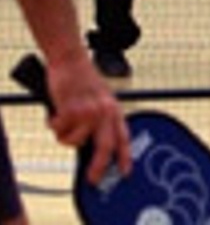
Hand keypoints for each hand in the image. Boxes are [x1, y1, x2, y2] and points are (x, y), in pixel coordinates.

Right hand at [46, 53, 130, 183]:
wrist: (71, 60)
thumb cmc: (83, 80)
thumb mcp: (100, 100)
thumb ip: (100, 120)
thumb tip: (91, 146)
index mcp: (114, 110)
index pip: (123, 137)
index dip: (125, 156)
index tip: (125, 172)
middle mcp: (106, 112)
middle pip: (105, 147)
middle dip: (98, 166)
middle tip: (92, 178)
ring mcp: (90, 111)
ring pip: (75, 141)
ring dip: (65, 136)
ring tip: (63, 120)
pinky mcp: (72, 110)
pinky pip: (59, 130)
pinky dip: (54, 124)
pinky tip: (56, 111)